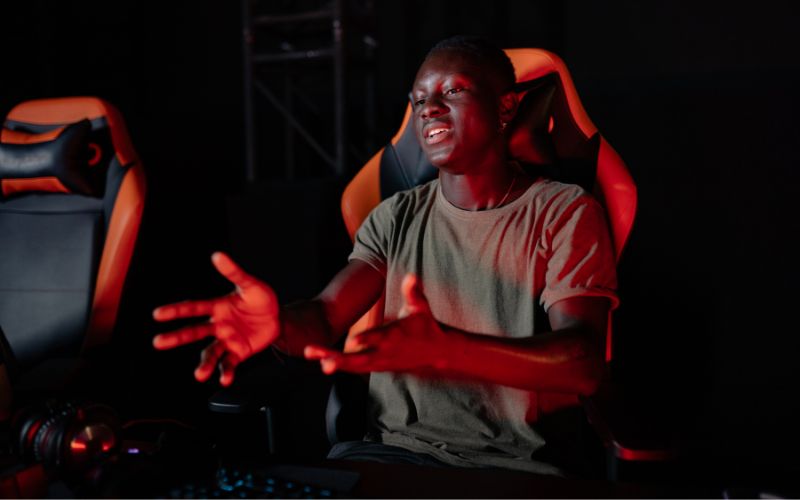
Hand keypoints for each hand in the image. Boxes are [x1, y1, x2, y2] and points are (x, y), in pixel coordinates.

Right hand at [152, 252, 279, 385]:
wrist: (278, 318)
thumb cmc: (261, 299)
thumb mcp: (250, 285)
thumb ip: (235, 273)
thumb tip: (218, 255)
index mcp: (217, 307)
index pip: (193, 308)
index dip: (176, 311)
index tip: (157, 314)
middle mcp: (217, 325)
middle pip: (194, 331)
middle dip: (176, 337)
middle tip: (158, 342)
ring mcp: (227, 340)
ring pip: (210, 352)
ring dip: (204, 364)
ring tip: (199, 375)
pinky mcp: (238, 353)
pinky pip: (229, 364)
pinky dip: (226, 372)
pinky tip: (224, 380)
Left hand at [304, 274, 449, 374]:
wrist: (435, 353)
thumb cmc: (425, 326)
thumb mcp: (421, 308)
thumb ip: (413, 292)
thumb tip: (411, 276)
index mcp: (396, 335)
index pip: (379, 339)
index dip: (367, 340)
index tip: (352, 342)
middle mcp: (385, 352)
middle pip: (360, 358)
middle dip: (339, 359)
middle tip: (321, 359)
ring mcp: (380, 362)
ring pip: (353, 365)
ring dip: (332, 361)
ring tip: (310, 354)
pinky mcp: (376, 367)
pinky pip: (354, 367)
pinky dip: (338, 364)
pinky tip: (318, 359)